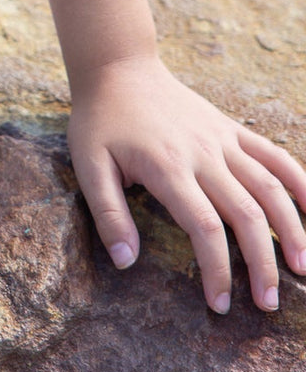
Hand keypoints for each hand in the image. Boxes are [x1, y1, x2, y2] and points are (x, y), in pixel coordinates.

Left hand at [67, 54, 305, 312]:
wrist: (118, 67)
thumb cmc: (100, 120)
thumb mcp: (88, 164)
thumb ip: (107, 213)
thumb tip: (126, 261)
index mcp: (168, 167)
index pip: (204, 227)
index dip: (217, 269)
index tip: (220, 304)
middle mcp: (203, 154)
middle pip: (246, 214)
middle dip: (262, 263)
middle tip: (268, 304)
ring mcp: (222, 139)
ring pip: (269, 186)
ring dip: (291, 228)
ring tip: (303, 268)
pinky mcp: (231, 128)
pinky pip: (273, 154)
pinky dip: (299, 179)